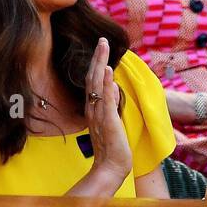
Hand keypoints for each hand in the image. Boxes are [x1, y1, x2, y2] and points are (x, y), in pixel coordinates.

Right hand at [83, 38, 131, 182]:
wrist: (110, 167)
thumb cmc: (112, 146)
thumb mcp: (111, 121)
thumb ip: (110, 104)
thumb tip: (112, 87)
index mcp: (94, 108)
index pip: (94, 82)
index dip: (97, 64)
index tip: (101, 48)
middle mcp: (93, 109)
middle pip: (93, 78)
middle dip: (98, 58)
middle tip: (102, 40)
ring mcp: (99, 114)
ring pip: (97, 85)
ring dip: (101, 64)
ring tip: (103, 47)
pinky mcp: (108, 121)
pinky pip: (106, 100)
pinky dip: (107, 85)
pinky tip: (109, 71)